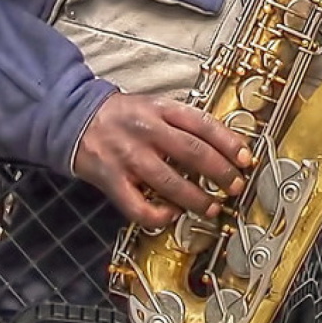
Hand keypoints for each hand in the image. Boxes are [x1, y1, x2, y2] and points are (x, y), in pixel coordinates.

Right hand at [73, 92, 251, 229]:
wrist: (75, 119)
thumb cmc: (123, 116)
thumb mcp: (154, 106)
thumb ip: (183, 123)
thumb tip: (223, 147)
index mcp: (160, 110)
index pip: (202, 124)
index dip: (228, 143)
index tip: (246, 159)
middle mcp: (146, 131)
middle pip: (192, 153)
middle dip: (219, 173)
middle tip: (235, 186)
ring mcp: (128, 157)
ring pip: (170, 183)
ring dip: (196, 199)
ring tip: (213, 208)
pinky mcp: (111, 180)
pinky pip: (138, 206)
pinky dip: (158, 216)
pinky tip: (171, 215)